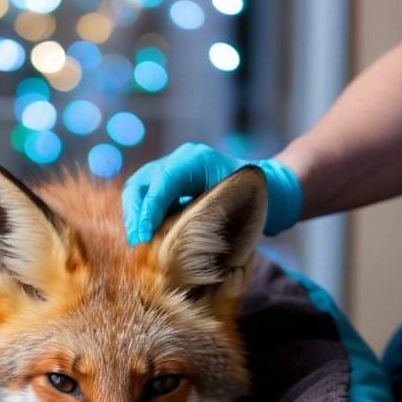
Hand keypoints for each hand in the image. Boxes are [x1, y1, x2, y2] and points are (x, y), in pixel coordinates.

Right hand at [121, 144, 303, 243]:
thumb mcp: (237, 202)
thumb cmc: (257, 197)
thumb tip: (177, 234)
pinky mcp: (168, 184)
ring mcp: (171, 169)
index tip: (144, 236)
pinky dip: (141, 216)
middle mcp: (180, 160)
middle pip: (142, 183)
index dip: (149, 209)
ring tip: (137, 242)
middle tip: (137, 242)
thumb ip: (209, 213)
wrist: (266, 187)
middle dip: (135, 213)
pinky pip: (145, 197)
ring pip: (138, 189)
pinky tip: (144, 236)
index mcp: (195, 159)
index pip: (162, 181)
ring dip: (135, 216)